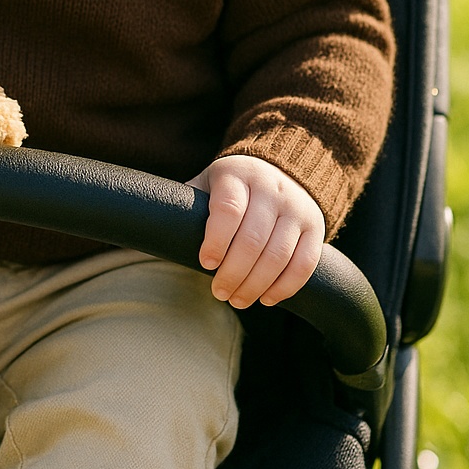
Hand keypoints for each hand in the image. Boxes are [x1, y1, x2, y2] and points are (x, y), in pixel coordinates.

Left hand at [193, 156, 324, 308]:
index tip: (206, 263)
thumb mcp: (208, 184)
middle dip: (234, 273)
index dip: (216, 240)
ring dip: (256, 285)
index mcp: (237, 175)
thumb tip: (154, 230)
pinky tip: (267, 298)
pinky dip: (286, 287)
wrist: (281, 169)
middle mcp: (271, 188)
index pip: (228, 209)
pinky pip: (304, 263)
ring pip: (279, 254)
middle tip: (219, 292)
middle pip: (253, 239)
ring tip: (238, 299)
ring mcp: (296, 207)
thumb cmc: (232, 187)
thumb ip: (188, 205)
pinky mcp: (315, 226)